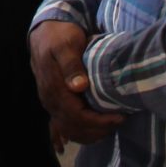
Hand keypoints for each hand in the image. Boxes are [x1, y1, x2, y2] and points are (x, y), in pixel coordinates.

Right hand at [29, 20, 124, 145]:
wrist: (44, 32)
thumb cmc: (59, 36)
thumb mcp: (66, 44)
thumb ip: (71, 65)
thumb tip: (79, 87)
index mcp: (53, 87)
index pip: (76, 115)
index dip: (99, 121)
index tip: (120, 116)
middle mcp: (49, 99)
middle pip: (73, 126)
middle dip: (99, 129)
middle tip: (121, 121)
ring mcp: (50, 102)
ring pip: (69, 129)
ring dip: (91, 133)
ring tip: (112, 127)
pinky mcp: (53, 103)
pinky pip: (64, 126)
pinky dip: (80, 133)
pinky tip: (95, 132)